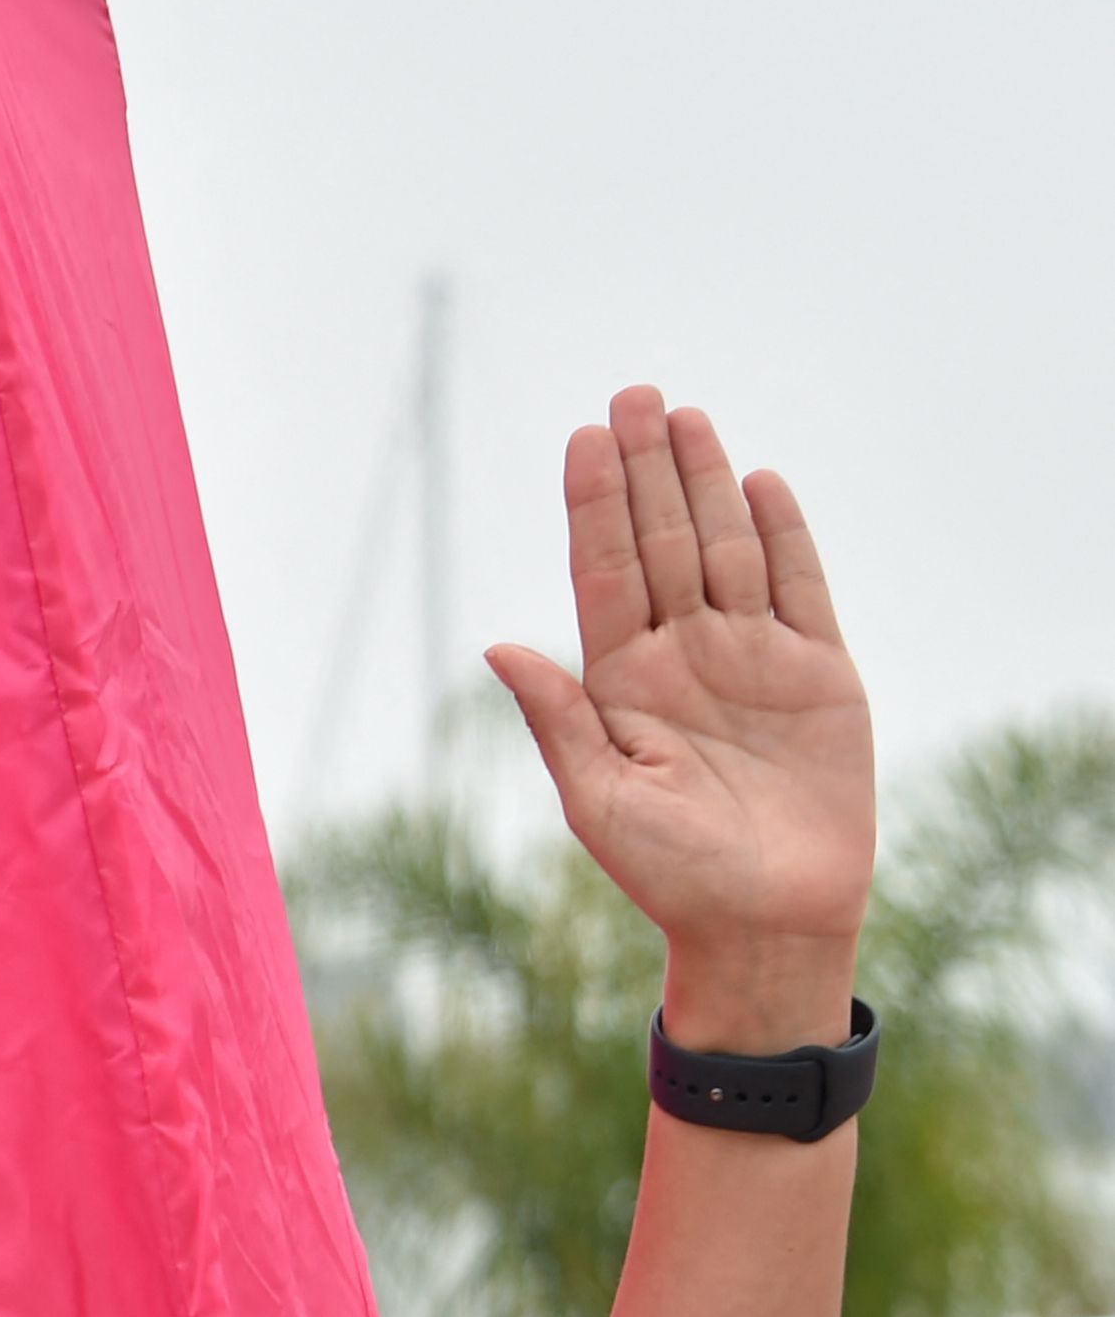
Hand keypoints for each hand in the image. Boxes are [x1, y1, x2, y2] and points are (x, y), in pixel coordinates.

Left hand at [485, 388, 872, 1050]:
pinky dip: (783, 535)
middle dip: (647, 470)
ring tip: (686, 416)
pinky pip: (800, 588)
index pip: (604, 572)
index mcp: (621, 683)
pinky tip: (759, 482)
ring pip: (726, 549)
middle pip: (663, 543)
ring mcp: (752, 658)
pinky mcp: (819, 674)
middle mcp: (683, 656)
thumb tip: (498, 647)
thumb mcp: (598, 800)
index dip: (595, 504)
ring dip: (706, 483)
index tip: (584, 437)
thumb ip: (557, 719)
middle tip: (635, 394)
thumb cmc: (670, 875)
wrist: (766, 922)